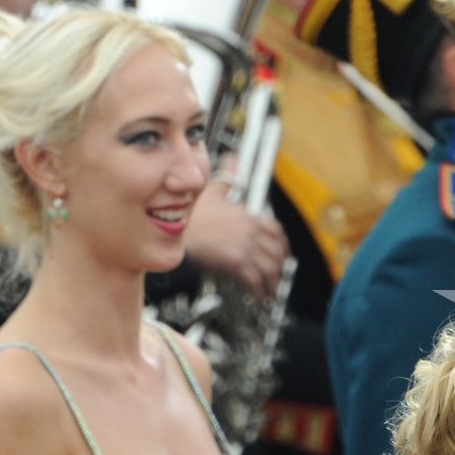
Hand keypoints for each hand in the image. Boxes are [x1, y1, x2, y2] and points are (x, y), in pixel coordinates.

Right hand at [184, 182, 288, 298]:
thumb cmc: (189, 213)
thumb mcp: (211, 189)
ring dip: (271, 281)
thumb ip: (226, 176)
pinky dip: (258, 289)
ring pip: (269, 267)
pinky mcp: (235, 262)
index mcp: (247, 216)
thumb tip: (232, 159)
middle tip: (276, 275)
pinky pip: (254, 279)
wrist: (173, 229)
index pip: (276, 231)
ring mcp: (244, 246)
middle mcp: (250, 231)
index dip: (281, 244)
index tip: (280, 252)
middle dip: (279, 266)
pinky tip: (256, 294)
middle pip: (276, 252)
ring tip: (269, 289)